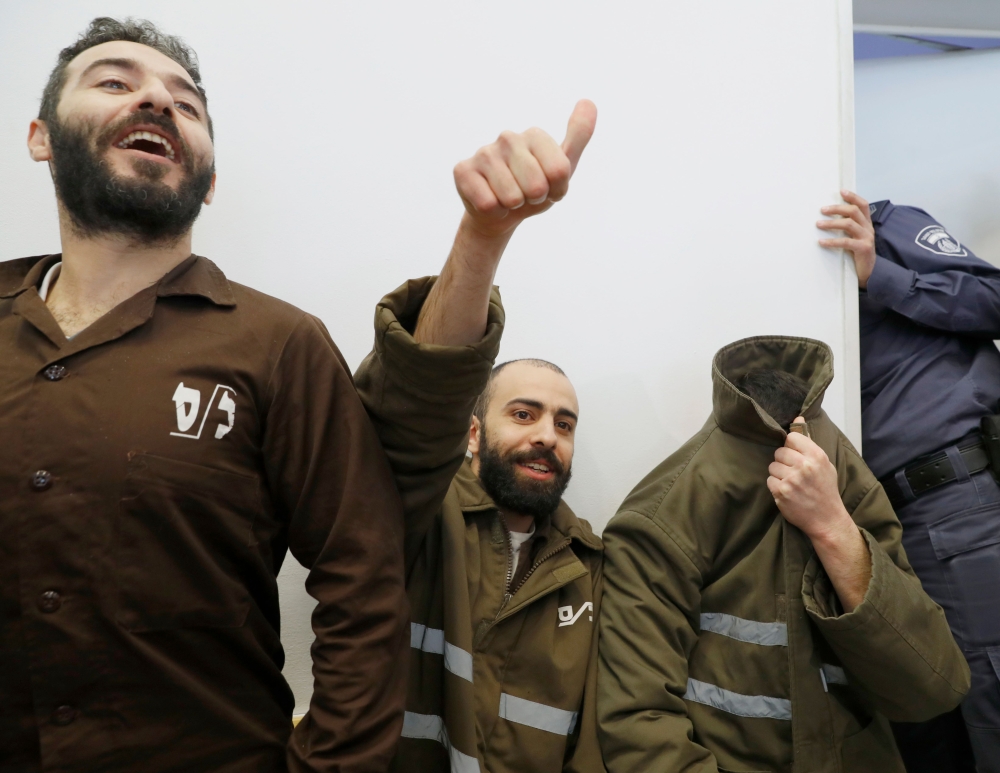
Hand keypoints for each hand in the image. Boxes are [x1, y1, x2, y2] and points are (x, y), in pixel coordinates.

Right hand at [453, 99, 596, 240]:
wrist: (501, 214)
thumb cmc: (533, 189)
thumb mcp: (562, 167)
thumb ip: (578, 136)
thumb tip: (589, 101)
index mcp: (535, 135)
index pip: (559, 172)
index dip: (556, 190)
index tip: (548, 187)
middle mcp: (508, 137)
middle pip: (536, 186)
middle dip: (534, 199)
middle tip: (526, 195)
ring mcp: (483, 152)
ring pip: (511, 197)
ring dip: (512, 206)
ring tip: (509, 198)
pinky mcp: (463, 170)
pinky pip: (488, 204)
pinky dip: (493, 211)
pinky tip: (491, 201)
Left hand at [767, 418, 850, 541]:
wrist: (827, 519)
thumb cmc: (825, 489)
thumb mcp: (824, 463)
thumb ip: (808, 442)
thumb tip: (797, 418)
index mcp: (816, 455)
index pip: (791, 437)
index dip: (790, 446)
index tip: (795, 455)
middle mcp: (804, 466)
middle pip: (779, 452)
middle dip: (783, 461)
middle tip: (793, 472)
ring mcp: (791, 479)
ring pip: (772, 466)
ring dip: (779, 474)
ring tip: (791, 483)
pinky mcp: (781, 492)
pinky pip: (769, 480)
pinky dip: (775, 486)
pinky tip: (787, 492)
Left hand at [817, 190, 875, 288]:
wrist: (869, 272)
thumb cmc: (858, 254)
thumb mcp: (854, 237)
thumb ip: (847, 228)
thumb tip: (828, 218)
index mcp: (866, 223)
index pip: (862, 205)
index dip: (853, 197)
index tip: (841, 191)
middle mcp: (868, 228)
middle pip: (854, 211)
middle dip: (837, 208)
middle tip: (822, 210)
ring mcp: (867, 238)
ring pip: (849, 224)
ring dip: (832, 223)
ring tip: (818, 224)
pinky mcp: (863, 249)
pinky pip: (846, 242)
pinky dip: (832, 241)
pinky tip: (821, 242)